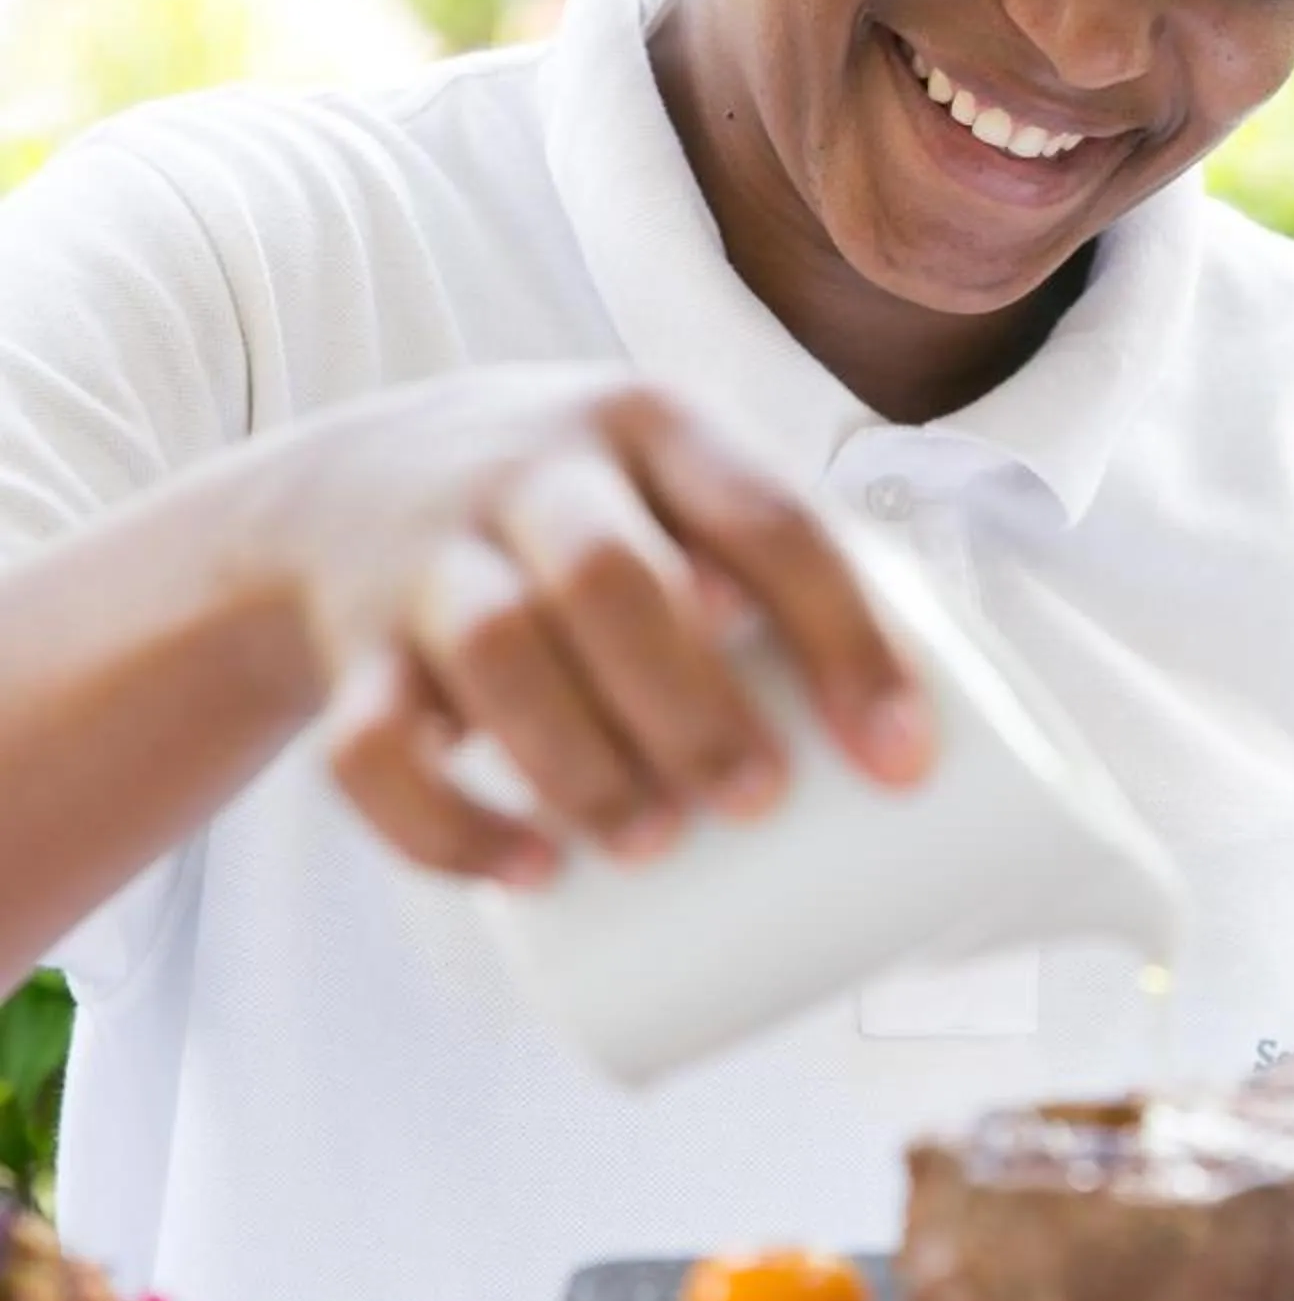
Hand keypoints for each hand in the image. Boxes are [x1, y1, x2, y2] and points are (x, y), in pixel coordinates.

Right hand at [264, 369, 932, 885]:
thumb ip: (781, 581)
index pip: (767, 519)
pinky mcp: (346, 648)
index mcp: (652, 428)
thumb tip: (942, 764)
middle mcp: (532, 470)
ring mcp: (425, 555)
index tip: (903, 762)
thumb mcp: (672, 494)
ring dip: (578, 760)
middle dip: (694, 703)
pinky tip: (521, 872)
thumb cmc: (582, 521)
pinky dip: (444, 820)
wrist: (343, 492)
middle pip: (611, 576)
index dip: (844, 641)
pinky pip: (368, 743)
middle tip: (757, 802)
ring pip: (491, 649)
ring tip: (649, 842)